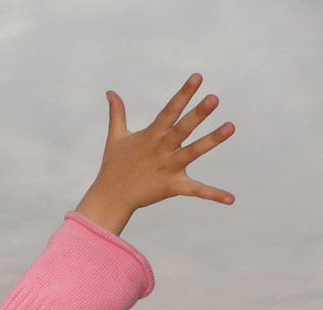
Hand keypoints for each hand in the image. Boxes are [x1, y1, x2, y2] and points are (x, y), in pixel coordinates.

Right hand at [75, 73, 234, 235]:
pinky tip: (231, 199)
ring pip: (193, 152)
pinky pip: (195, 190)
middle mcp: (161, 149)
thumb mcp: (115, 137)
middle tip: (214, 98)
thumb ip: (117, 113)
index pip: (169, 110)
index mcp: (150, 136)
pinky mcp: (172, 186)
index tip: (197, 77)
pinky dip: (213, 195)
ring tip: (231, 127)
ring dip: (211, 140)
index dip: (183, 94)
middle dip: (198, 114)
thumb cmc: (114, 166)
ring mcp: (168, 167)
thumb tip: (110, 92)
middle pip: (182, 129)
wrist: (110, 198)